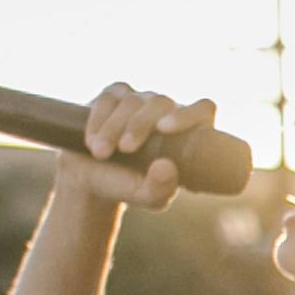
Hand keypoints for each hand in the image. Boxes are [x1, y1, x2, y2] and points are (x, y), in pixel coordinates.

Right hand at [58, 85, 217, 212]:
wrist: (92, 180)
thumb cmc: (130, 186)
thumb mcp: (146, 197)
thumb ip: (160, 189)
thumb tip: (167, 167)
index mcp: (188, 131)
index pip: (203, 109)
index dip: (188, 114)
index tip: (165, 129)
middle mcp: (167, 111)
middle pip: (161, 102)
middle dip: (140, 124)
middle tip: (125, 148)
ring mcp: (140, 100)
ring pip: (132, 101)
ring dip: (114, 127)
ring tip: (101, 153)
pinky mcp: (113, 96)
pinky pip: (108, 99)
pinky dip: (99, 119)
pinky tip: (92, 140)